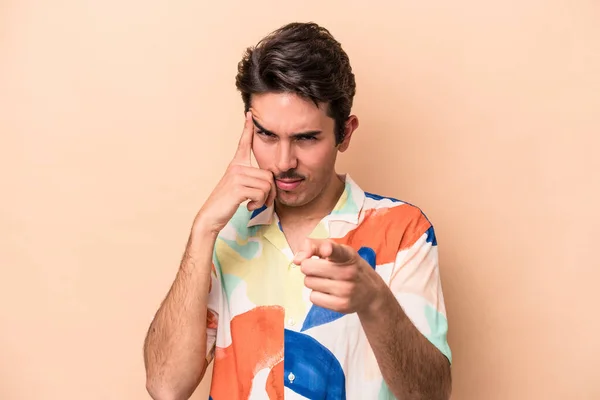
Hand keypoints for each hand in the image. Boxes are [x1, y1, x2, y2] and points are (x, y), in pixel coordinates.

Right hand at [194, 112, 275, 233]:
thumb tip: (271, 180)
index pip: (243, 143)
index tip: (249, 114)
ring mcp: (237, 176)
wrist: (211, 216)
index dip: (247, 128)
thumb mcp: (240, 187)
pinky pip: (261, 193)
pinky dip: (259, 204)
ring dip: (265, 199)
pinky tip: (249, 207)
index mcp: (236, 164)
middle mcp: (236, 167)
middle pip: (268, 175)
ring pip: (267, 185)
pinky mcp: (238, 187)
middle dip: (270, 192)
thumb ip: (252, 180)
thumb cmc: (227, 203)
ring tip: (254, 204)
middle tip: (262, 202)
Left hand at [293, 239, 384, 314]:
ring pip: (308, 282)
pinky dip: (317, 294)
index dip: (328, 249)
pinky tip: (329, 292)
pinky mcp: (341, 305)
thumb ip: (315, 246)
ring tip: (328, 280)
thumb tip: (297, 259)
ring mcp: (345, 290)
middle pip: (307, 267)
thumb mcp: (338, 250)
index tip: (326, 250)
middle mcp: (348, 272)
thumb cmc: (349, 267)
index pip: (337, 251)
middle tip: (321, 269)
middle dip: (309, 267)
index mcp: (347, 255)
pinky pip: (313, 298)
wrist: (371, 293)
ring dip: (313, 281)